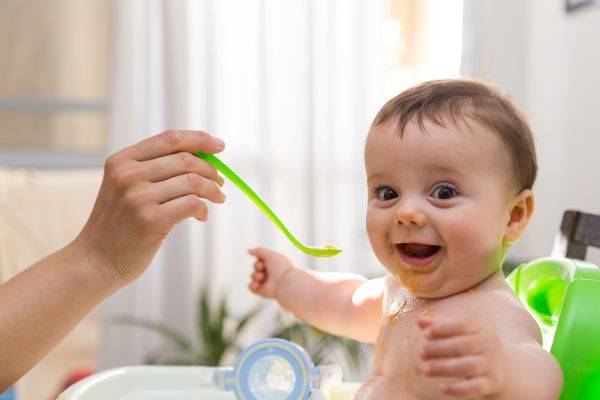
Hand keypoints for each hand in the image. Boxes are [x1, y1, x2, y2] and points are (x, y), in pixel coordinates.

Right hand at [75, 129, 226, 286]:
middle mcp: (128, 175)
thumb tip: (203, 157)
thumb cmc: (118, 224)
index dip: (199, 139)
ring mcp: (139, 198)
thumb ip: (153, 169)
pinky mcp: (151, 221)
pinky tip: (201, 216)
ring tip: (217, 198)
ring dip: (213, 190)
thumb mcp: (123, 187)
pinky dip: (203, 208)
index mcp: (122, 161)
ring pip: (193, 182)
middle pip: (186, 159)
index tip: (219, 145)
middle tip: (220, 181)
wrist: (95, 260)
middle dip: (211, 169)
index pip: (170, 138)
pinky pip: (192, 204)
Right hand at [248, 247, 293, 298]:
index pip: (261, 260)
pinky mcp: (262, 291)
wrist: (284, 283)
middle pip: (255, 267)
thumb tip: (249, 251)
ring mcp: (266, 282)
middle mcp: (270, 273)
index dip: (259, 260)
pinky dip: (252, 285)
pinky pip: (251, 287)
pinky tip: (258, 284)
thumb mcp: (270, 255)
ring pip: (253, 276)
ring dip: (256, 275)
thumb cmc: (280, 268)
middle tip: (263, 268)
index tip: (264, 262)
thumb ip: (259, 251)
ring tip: (263, 277)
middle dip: (257, 266)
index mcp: (273, 265)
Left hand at [417, 315, 506, 397]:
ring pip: (468, 366)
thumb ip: (439, 325)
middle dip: (439, 349)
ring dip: (444, 368)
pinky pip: (475, 387)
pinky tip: (442, 388)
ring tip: (425, 370)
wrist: (502, 367)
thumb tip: (419, 320)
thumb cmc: (472, 344)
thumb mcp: (459, 331)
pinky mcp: (491, 382)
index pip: (462, 324)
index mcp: (480, 326)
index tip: (425, 334)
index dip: (443, 328)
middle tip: (421, 353)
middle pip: (462, 346)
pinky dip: (459, 389)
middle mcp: (488, 343)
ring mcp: (491, 364)